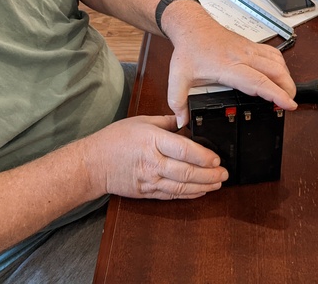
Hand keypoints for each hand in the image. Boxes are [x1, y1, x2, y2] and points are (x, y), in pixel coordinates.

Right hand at [84, 115, 227, 199]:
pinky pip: (172, 195)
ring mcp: (150, 180)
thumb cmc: (114, 140)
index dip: (203, 156)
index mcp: (152, 141)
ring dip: (203, 187)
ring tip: (217, 184)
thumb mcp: (140, 122)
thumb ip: (165, 122)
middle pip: (186, 172)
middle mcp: (152, 162)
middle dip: (209, 174)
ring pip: (181, 187)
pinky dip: (188, 195)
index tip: (217, 158)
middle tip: (224, 173)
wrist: (92, 163)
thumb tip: (184, 121)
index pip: (183, 150)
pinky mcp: (147, 192)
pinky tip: (200, 191)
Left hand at [166, 14, 297, 126]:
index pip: (257, 81)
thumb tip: (182, 122)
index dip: (275, 94)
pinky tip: (279, 75)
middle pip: (275, 71)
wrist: (192, 25)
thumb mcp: (177, 78)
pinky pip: (273, 54)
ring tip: (287, 93)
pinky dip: (281, 66)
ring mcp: (249, 49)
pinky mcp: (251, 45)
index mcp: (227, 66)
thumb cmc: (188, 48)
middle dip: (288, 88)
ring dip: (286, 77)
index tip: (288, 104)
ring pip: (277, 61)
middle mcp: (242, 56)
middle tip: (290, 103)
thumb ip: (177, 102)